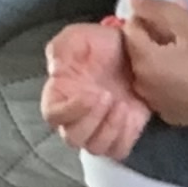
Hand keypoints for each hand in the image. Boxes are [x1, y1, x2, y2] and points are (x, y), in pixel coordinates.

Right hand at [40, 19, 149, 161]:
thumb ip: (61, 48)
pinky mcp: (122, 133)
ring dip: (110, 129)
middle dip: (92, 120)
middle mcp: (75, 117)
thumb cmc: (101, 43)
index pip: (53, 117)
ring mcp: (99, 127)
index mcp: (59, 95)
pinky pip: (118, 150)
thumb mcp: (77, 36)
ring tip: (123, 105)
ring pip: (96, 147)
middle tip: (108, 96)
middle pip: (74, 138)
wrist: (134, 50)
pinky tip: (132, 115)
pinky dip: (125, 137)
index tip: (90, 94)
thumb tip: (56, 68)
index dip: (69, 111)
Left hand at [121, 0, 187, 131]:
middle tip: (185, 34)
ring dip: (162, 59)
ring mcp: (154, 103)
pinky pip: (161, 91)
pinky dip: (168, 81)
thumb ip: (157, 8)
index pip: (130, 28)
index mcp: (143, 59)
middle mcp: (141, 84)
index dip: (149, 19)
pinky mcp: (169, 115)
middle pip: (139, 51)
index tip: (172, 20)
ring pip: (149, 71)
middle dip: (156, 37)